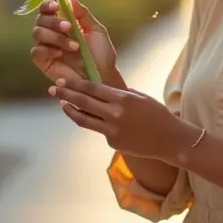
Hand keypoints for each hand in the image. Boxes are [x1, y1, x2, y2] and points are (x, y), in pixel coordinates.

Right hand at [31, 0, 122, 87]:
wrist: (101, 77)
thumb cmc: (101, 55)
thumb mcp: (96, 31)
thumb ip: (83, 14)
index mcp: (64, 23)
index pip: (48, 9)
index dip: (47, 5)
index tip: (56, 6)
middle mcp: (52, 33)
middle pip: (40, 19)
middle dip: (54, 21)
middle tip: (69, 27)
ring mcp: (46, 47)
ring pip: (37, 33)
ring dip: (55, 36)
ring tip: (74, 46)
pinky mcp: (43, 61)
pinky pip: (36, 51)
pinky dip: (47, 50)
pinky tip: (60, 54)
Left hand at [49, 77, 199, 162]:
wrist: (168, 139)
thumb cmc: (156, 113)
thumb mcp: (139, 97)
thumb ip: (119, 93)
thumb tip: (100, 88)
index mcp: (122, 98)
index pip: (93, 88)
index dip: (76, 83)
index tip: (64, 80)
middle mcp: (115, 114)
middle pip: (83, 101)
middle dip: (66, 94)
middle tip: (53, 89)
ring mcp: (112, 130)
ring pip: (84, 119)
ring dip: (70, 110)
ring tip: (62, 104)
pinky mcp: (112, 142)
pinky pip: (98, 130)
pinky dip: (95, 123)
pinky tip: (93, 118)